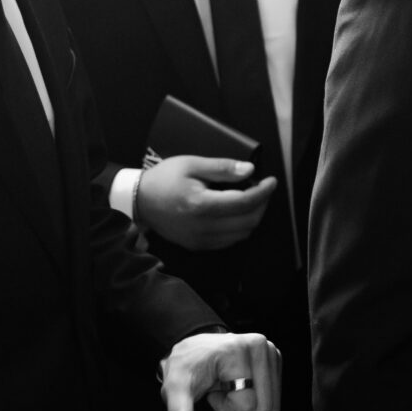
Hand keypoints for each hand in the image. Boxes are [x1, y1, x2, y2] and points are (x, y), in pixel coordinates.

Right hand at [133, 154, 275, 250]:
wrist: (139, 201)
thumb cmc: (164, 179)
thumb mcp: (192, 164)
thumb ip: (222, 168)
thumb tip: (250, 170)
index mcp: (202, 205)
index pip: (245, 202)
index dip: (264, 192)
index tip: (271, 181)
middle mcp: (203, 227)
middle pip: (248, 222)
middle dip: (262, 204)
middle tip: (261, 188)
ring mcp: (201, 240)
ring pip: (242, 235)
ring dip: (252, 217)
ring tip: (250, 199)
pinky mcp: (198, 246)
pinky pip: (229, 241)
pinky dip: (239, 228)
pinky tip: (236, 213)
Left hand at [159, 330, 283, 410]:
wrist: (195, 351)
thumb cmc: (187, 368)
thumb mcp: (177, 388)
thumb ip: (180, 410)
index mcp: (238, 349)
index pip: (247, 403)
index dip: (226, 407)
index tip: (211, 391)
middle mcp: (260, 346)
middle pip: (265, 405)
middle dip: (240, 405)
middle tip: (221, 389)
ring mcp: (271, 351)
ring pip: (271, 403)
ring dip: (248, 401)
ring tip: (229, 385)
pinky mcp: (276, 359)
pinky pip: (274, 397)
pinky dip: (255, 395)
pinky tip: (238, 382)